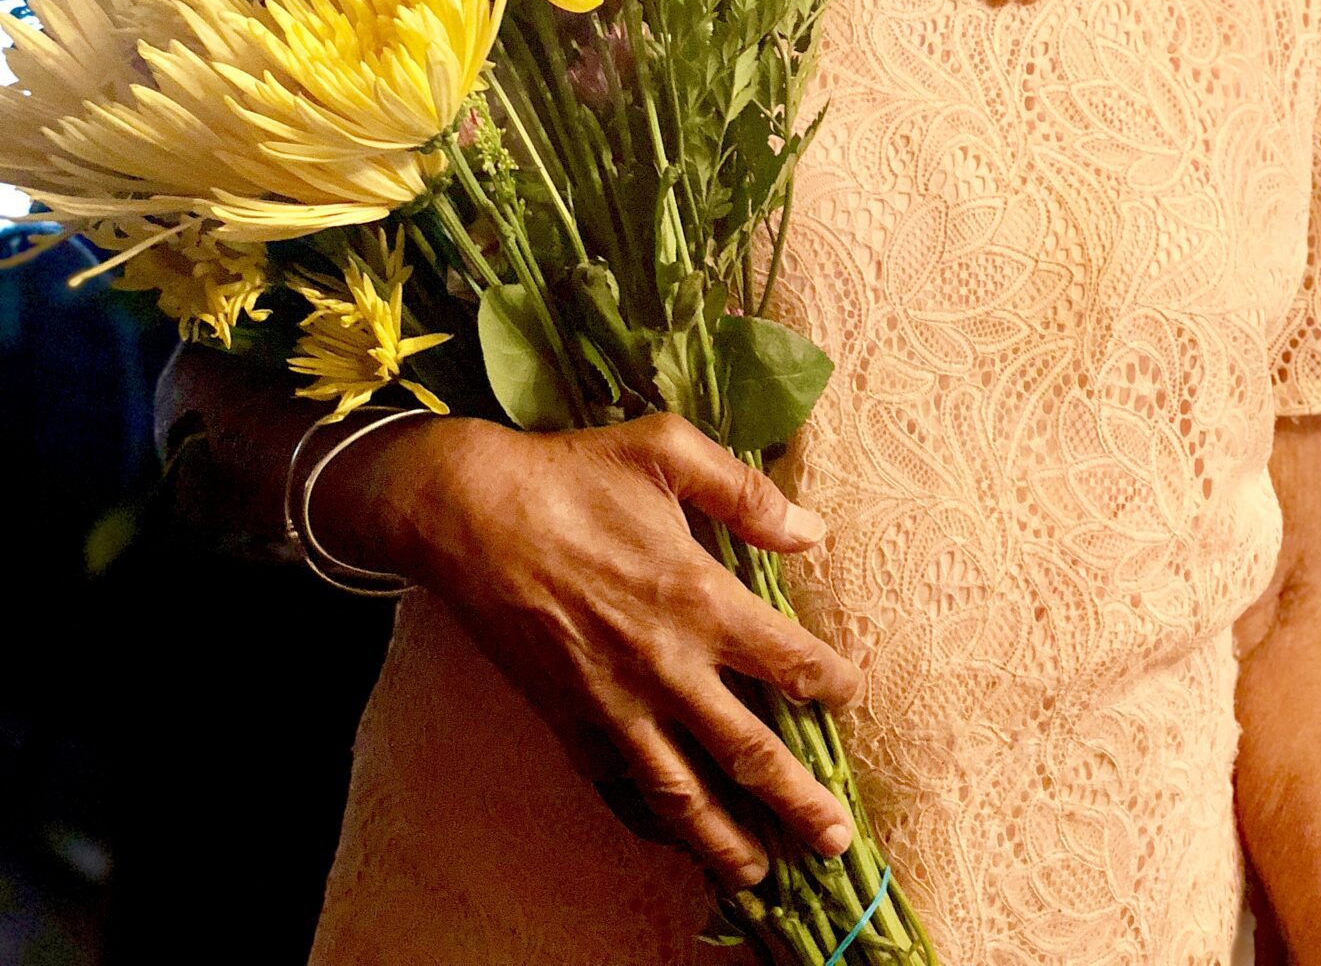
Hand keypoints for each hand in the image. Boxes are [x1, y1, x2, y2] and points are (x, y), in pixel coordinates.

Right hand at [318, 412, 861, 889]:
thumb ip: (744, 492)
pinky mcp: (568, 720)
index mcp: (699, 599)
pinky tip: (673, 839)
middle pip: (749, 754)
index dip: (830, 684)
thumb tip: (812, 533)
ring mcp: (614, 705)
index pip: (788, 661)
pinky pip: (618, 789)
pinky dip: (650, 823)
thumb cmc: (570, 473)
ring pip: (683, 794)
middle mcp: (665, 668)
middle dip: (799, 802)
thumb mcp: (664, 449)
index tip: (850, 696)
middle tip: (837, 841)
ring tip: (762, 872)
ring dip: (727, 840)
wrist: (468, 512)